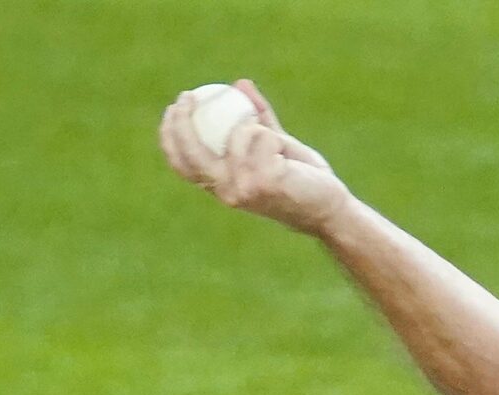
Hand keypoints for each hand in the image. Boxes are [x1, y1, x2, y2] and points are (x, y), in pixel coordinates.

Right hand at [157, 81, 353, 237]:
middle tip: (189, 95)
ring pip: (238, 134)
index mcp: (221, 187)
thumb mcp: (274, 144)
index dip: (170, 134)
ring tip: (276, 146)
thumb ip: (258, 117)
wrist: (328, 208)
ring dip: (258, 128)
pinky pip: (262, 136)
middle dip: (182, 121)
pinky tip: (287, 159)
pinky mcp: (263, 182)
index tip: (176, 105)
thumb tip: (239, 83)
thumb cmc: (301, 178)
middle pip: (192, 154)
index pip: (182, 164)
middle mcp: (226, 192)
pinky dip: (275, 137)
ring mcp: (243, 189)